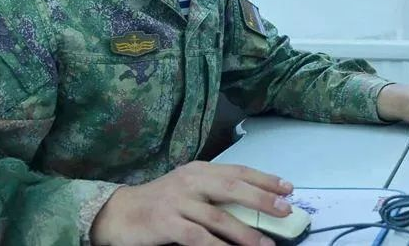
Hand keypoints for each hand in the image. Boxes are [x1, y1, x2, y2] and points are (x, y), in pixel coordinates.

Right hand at [90, 161, 293, 245]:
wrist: (121, 213)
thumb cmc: (161, 202)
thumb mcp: (189, 188)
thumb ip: (215, 191)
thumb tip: (254, 202)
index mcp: (199, 170)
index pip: (238, 171)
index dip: (264, 179)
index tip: (287, 188)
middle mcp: (190, 181)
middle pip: (232, 187)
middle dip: (261, 199)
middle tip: (284, 209)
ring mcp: (178, 202)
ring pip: (218, 217)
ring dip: (245, 233)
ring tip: (266, 245)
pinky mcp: (166, 223)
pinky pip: (198, 237)